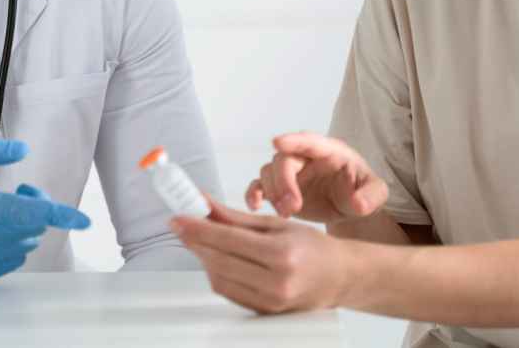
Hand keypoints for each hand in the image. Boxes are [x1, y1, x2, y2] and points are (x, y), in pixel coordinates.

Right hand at [0, 138, 90, 283]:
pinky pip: (7, 262)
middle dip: (36, 209)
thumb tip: (22, 150)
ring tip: (2, 211)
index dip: (62, 215)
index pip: (33, 213)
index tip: (83, 220)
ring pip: (23, 246)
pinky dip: (10, 246)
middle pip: (32, 229)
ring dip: (23, 227)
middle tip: (20, 193)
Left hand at [171, 197, 354, 313]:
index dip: (198, 228)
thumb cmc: (312, 247)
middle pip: (219, 261)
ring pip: (219, 280)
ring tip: (199, 240)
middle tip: (181, 226)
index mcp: (281, 253)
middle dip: (195, 242)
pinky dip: (216, 274)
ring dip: (203, 258)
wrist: (339, 278)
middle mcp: (276, 281)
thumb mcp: (276, 223)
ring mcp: (270, 302)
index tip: (178, 218)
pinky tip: (215, 259)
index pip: (228, 239)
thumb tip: (204, 204)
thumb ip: (236, 217)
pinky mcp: (264, 313)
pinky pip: (228, 293)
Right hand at [245, 132, 387, 222]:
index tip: (277, 142)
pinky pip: (258, 186)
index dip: (293, 140)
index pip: (309, 141)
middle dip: (284, 181)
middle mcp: (304, 157)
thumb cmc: (361, 190)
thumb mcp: (376, 192)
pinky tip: (254, 206)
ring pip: (268, 171)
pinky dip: (252, 193)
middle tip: (292, 206)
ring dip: (272, 191)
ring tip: (286, 213)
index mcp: (328, 151)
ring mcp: (289, 173)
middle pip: (284, 160)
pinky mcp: (278, 189)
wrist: (349, 205)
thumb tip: (358, 203)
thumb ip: (371, 195)